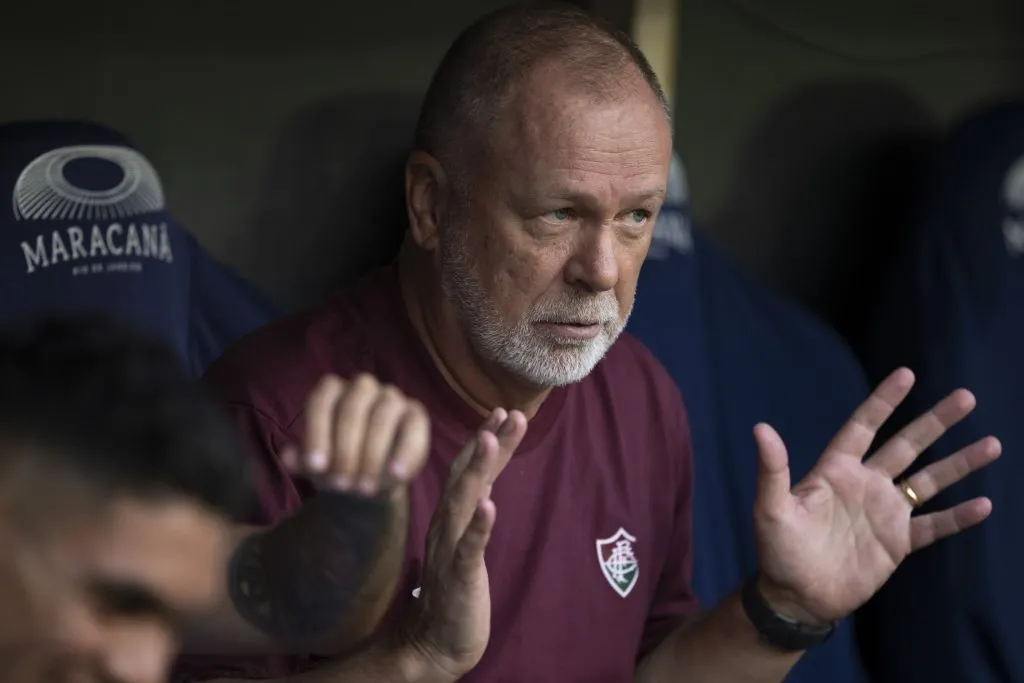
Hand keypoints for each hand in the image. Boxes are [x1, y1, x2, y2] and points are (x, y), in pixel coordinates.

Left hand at [281, 373, 430, 496]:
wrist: (367, 482)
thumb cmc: (336, 465)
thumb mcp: (315, 466)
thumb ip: (302, 460)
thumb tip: (289, 457)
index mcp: (331, 391)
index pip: (321, 401)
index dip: (317, 432)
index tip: (315, 467)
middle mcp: (362, 387)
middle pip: (352, 408)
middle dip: (345, 450)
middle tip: (341, 485)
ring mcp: (391, 398)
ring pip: (383, 416)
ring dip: (373, 455)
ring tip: (365, 488)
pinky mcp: (416, 415)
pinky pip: (414, 427)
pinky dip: (406, 451)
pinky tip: (397, 475)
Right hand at [401, 408, 527, 680]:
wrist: (433, 645)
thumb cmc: (453, 593)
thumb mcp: (464, 544)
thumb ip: (472, 512)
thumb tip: (485, 482)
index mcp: (450, 518)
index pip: (468, 470)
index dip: (485, 440)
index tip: (501, 410)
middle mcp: (446, 526)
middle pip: (466, 475)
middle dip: (488, 443)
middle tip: (507, 412)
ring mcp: (450, 550)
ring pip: (463, 502)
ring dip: (478, 470)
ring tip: (490, 439)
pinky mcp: (458, 577)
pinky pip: (468, 549)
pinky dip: (479, 526)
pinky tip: (490, 506)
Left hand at [752, 367, 1000, 624]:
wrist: (797, 596)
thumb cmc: (777, 550)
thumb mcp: (770, 508)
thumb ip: (772, 469)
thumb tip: (760, 428)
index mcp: (836, 470)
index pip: (863, 426)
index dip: (883, 401)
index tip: (907, 374)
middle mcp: (865, 484)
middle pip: (907, 445)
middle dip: (935, 421)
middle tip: (966, 397)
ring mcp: (884, 512)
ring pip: (929, 481)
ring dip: (959, 463)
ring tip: (992, 443)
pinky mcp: (898, 543)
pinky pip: (934, 525)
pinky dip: (958, 517)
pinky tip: (983, 504)